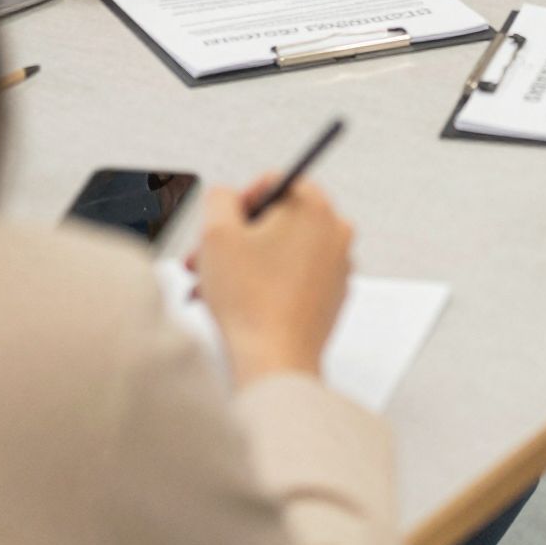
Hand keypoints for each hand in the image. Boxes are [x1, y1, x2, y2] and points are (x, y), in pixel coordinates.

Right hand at [194, 176, 352, 387]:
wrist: (274, 362)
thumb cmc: (251, 304)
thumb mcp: (216, 233)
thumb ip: (219, 198)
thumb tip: (226, 196)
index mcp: (314, 206)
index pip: (271, 183)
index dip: (236, 204)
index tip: (221, 227)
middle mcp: (335, 232)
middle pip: (276, 219)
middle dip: (235, 239)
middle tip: (208, 257)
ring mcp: (337, 266)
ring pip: (281, 250)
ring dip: (243, 263)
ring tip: (212, 286)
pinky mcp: (332, 296)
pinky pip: (293, 277)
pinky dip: (265, 284)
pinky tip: (237, 303)